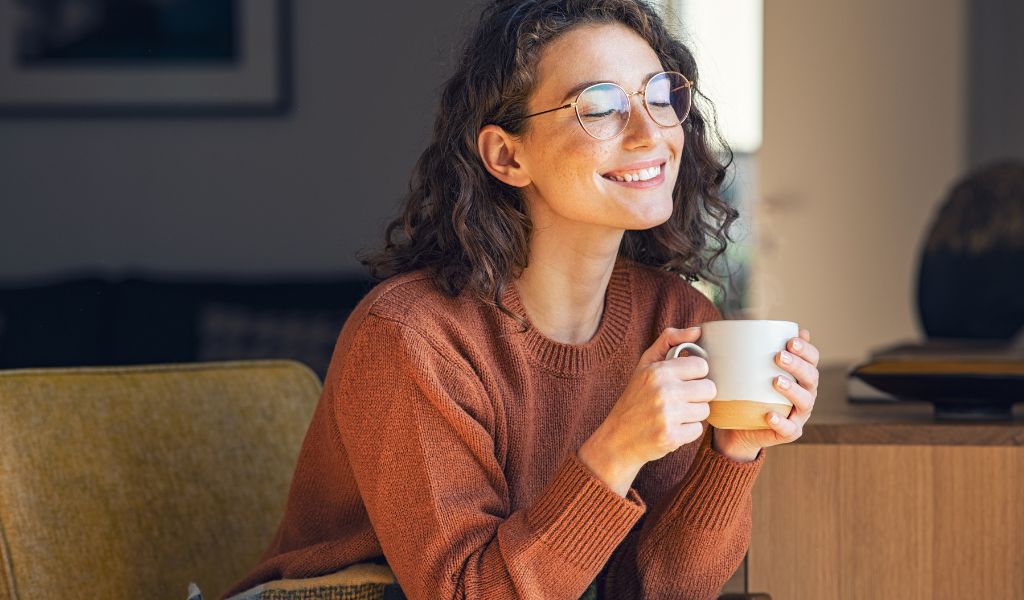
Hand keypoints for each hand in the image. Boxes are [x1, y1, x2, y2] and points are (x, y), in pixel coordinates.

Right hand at [578, 326, 715, 495]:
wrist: (617, 438)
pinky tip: (671, 428)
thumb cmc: (635, 398)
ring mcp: (667, 415)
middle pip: (709, 389)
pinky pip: (698, 430)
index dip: (695, 375)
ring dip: (693, 414)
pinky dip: (687, 431)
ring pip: (705, 410)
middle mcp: (663, 391)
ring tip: (674, 415)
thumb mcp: (645, 365)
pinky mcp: (671, 437)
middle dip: (697, 395)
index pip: (702, 366)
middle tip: (680, 400)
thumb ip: (669, 341)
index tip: (682, 381)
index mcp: (658, 371)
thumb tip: (697, 330)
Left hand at [712, 329, 819, 461]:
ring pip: (805, 401)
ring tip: (776, 381)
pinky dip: (781, 422)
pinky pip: (789, 429)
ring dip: (793, 390)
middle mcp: (805, 393)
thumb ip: (751, 348)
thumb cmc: (746, 390)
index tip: (790, 340)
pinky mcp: (788, 432)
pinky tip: (770, 414)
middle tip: (778, 356)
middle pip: (811, 377)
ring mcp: (798, 414)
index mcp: (800, 374)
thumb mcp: (747, 368)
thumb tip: (747, 319)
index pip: (812, 358)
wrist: (737, 426)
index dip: (806, 349)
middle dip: (798, 365)